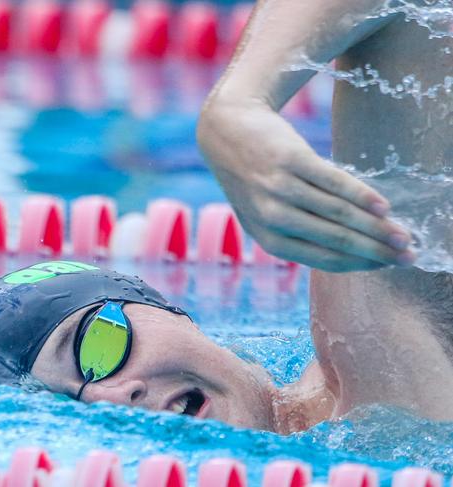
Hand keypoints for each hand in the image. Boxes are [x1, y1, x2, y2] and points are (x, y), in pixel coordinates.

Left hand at [197, 96, 414, 271]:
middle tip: (408, 255)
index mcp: (267, 238)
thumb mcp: (265, 213)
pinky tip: (384, 206)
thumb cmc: (256, 178)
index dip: (360, 264)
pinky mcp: (290, 160)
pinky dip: (361, 195)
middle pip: (335, 239)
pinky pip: (333, 182)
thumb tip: (353, 251)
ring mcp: (280, 188)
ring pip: (338, 213)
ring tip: (404, 234)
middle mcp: (272, 217)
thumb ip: (298, 233)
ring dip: (376, 226)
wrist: (227, 130)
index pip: (322, 259)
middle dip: (376, 250)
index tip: (388, 265)